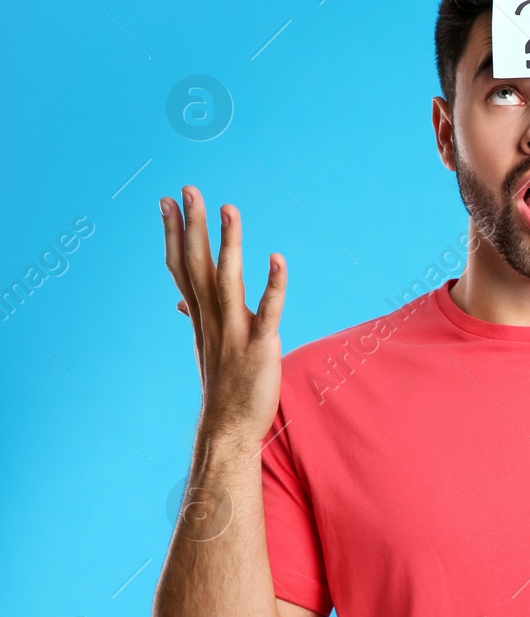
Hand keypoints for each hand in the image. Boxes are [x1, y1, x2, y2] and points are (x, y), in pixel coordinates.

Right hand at [161, 186, 286, 443]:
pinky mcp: (260, 346)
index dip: (173, 233)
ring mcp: (234, 332)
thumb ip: (196, 317)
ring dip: (229, 243)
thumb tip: (179, 301)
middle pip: (198, 265)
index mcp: (200, 315)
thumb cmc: (222, 384)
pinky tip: (277, 258)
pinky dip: (273, 284)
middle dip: (192, 226)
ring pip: (227, 280)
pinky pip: (268, 310)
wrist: (228, 427)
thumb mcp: (206, 345)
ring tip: (229, 208)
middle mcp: (211, 319)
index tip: (165, 201)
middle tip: (188, 188)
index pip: (181, 266)